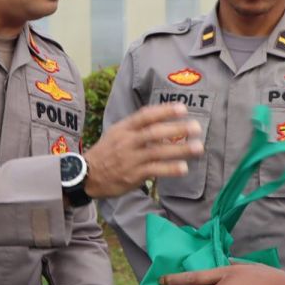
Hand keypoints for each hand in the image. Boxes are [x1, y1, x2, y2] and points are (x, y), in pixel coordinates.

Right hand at [83, 103, 202, 199]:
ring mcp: (130, 159)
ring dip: (179, 150)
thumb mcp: (116, 133)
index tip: (182, 108)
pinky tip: (184, 168)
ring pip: (157, 152)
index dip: (164, 111)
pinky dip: (170, 169)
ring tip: (198, 147)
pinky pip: (154, 171)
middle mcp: (127, 142)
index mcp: (123, 128)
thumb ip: (136, 127)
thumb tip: (162, 120)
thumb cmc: (106, 153)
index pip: (145, 116)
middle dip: (177, 128)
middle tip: (196, 127)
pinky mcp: (133, 175)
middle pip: (154, 132)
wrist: (87, 175)